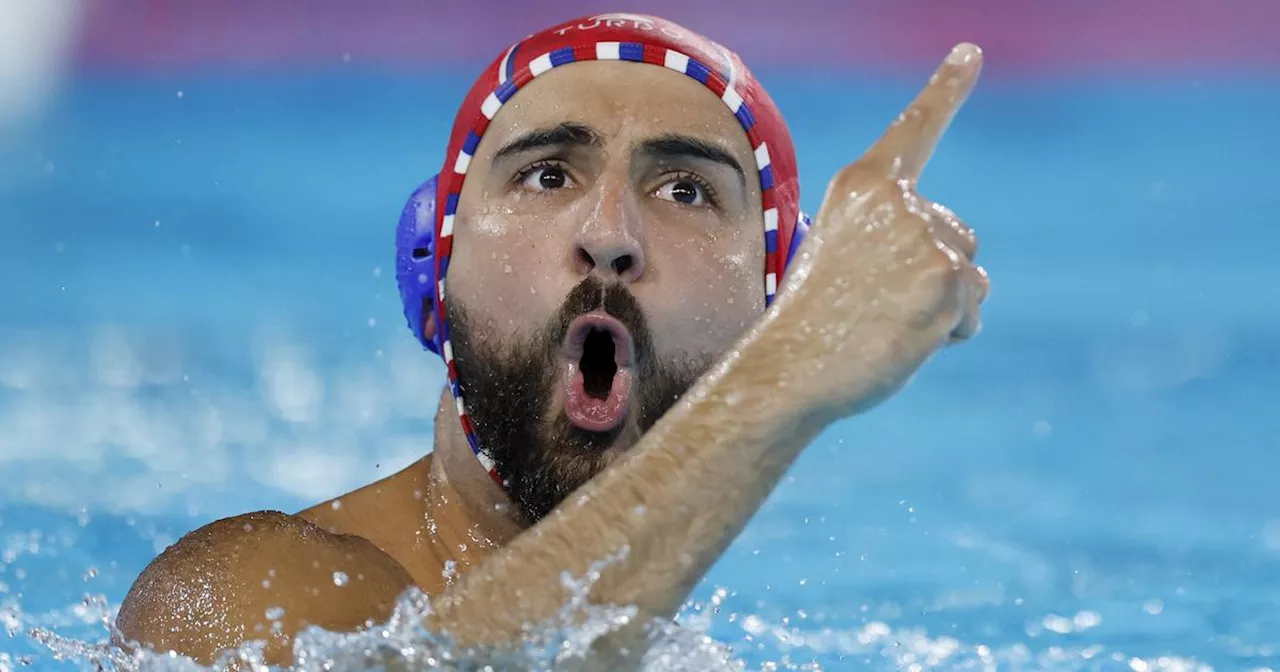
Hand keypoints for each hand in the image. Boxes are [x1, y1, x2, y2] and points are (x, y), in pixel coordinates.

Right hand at [767, 43, 988, 420]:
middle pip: (956, 229)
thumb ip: (893, 241)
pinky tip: (906, 338)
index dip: (946, 89)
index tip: (971, 52)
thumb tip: (966, 279)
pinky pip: (974, 309)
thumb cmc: (811, 322)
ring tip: (890, 322)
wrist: (792, 364)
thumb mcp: (839, 257)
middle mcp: (897, 199)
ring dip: (944, 305)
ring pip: (970, 272)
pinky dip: (951, 331)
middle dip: (936, 270)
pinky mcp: (950, 276)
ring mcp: (926, 235)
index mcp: (862, 185)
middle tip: (879, 303)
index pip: (914, 130)